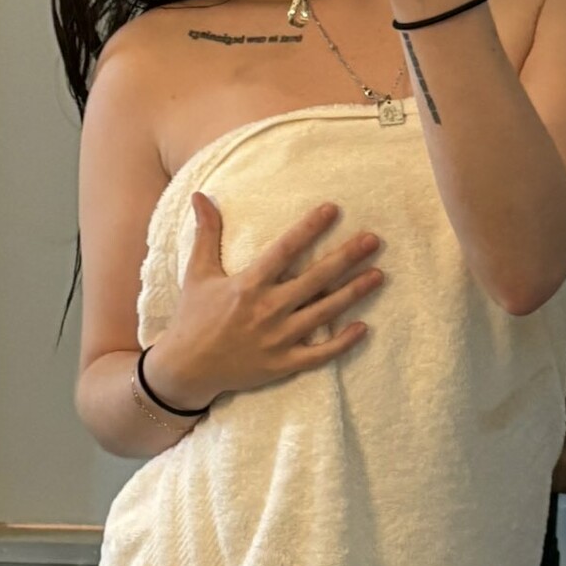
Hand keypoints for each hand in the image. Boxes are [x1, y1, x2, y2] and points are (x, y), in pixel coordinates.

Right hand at [152, 193, 386, 402]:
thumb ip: (206, 233)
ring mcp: (278, 339)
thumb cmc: (193, 317)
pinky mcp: (283, 363)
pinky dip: (342, 342)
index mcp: (249, 284)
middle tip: (373, 240)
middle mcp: (267, 309)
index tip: (332, 209)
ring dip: (354, 293)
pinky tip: (364, 327)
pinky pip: (319, 354)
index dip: (310, 228)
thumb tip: (201, 196)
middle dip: (346, 257)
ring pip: (324, 313)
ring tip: (379, 275)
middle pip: (316, 279)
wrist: (185, 369)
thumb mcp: (197, 273)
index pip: (285, 249)